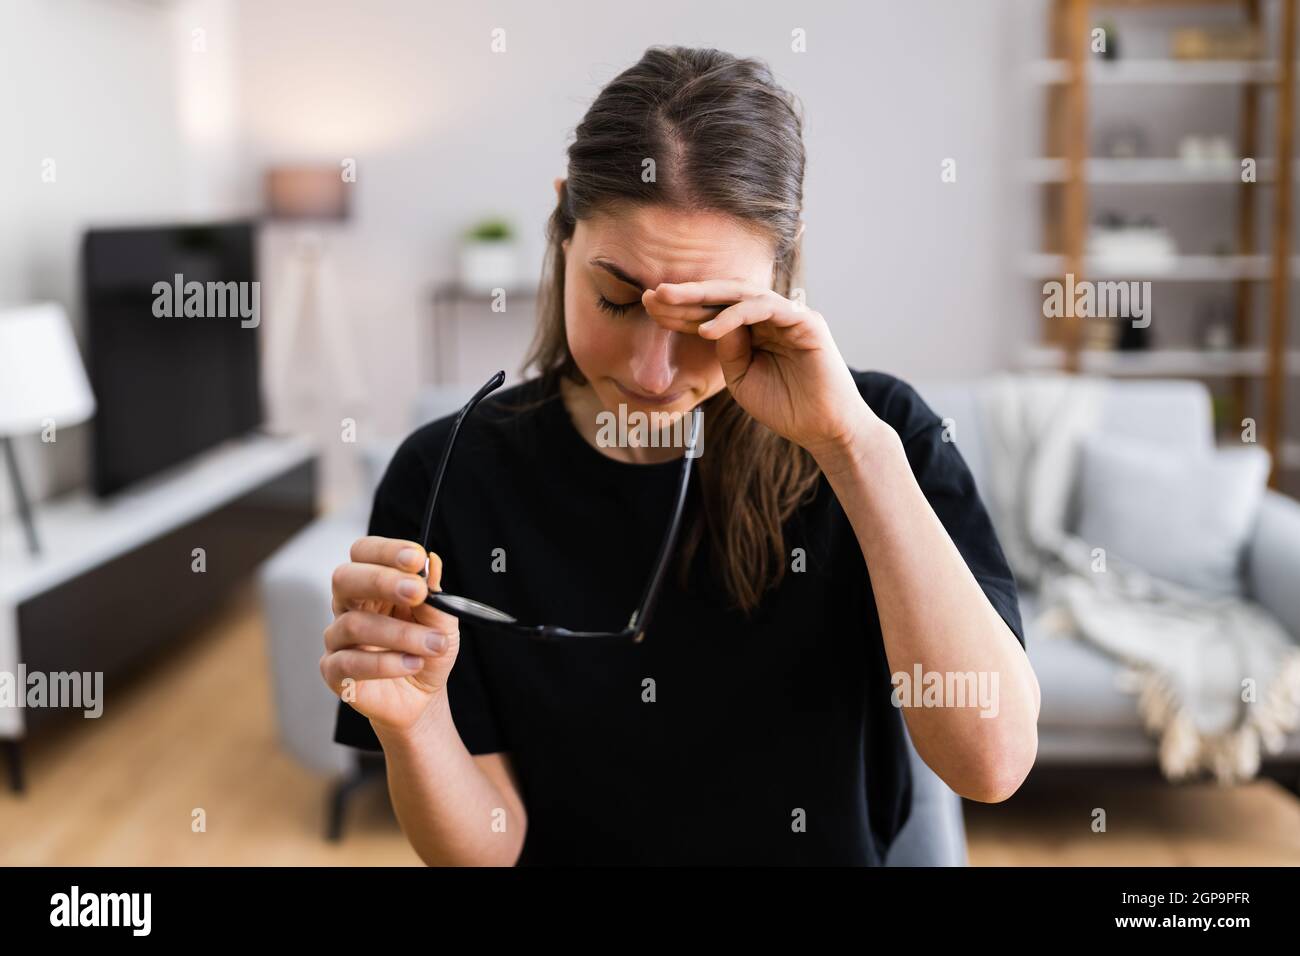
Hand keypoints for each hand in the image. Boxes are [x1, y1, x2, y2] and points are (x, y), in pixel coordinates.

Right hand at [320, 536, 460, 736]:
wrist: (422, 696)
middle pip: (345, 578)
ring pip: (354, 624)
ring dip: (400, 634)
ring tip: (434, 644)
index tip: (416, 558)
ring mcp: (337, 638)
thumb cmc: (427, 650)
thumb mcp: (442, 622)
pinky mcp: (333, 672)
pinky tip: (413, 664)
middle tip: (417, 591)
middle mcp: (348, 606)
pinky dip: (387, 664)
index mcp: (372, 585)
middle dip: (381, 580)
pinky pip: (350, 663)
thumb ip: (436, 596)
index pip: (364, 553)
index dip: (386, 551)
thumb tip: (432, 562)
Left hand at [641, 279, 870, 457]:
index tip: (648, 307)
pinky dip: (734, 317)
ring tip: (669, 301)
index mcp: (754, 330)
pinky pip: (764, 309)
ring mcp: (789, 315)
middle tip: (652, 293)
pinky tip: (707, 329)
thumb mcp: (741, 379)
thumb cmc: (785, 408)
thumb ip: (726, 351)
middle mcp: (770, 316)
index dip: (681, 310)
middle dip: (686, 294)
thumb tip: (710, 323)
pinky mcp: (806, 321)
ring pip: (741, 294)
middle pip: (722, 297)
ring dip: (702, 296)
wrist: (823, 430)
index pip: (712, 312)